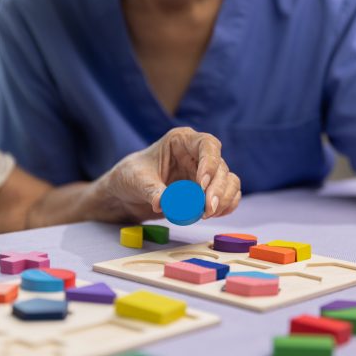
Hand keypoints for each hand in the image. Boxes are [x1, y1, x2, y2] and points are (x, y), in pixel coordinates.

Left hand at [94, 127, 240, 222]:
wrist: (127, 195)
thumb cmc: (130, 177)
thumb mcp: (136, 181)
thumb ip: (151, 190)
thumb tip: (163, 203)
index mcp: (181, 141)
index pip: (207, 144)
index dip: (210, 163)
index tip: (201, 185)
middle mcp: (197, 154)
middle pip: (221, 166)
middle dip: (217, 189)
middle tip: (207, 210)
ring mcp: (204, 173)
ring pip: (229, 181)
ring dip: (224, 198)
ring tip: (207, 214)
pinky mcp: (206, 191)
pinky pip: (228, 195)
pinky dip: (227, 206)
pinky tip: (217, 214)